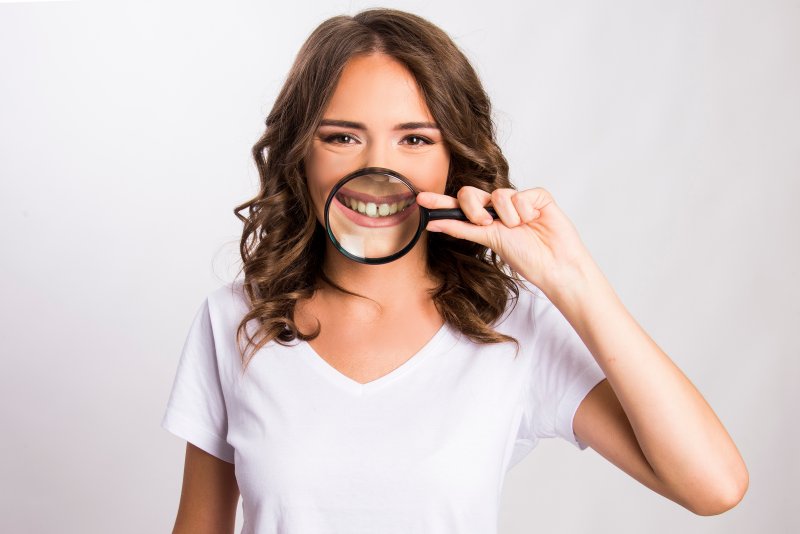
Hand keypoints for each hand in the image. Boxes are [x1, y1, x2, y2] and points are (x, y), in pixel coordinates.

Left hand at [416, 186, 596, 293]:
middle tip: (485, 223)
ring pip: (499, 194)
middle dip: (474, 207)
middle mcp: (500, 208)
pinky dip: (525, 210)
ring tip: (519, 227)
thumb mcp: (490, 240)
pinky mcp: (538, 197)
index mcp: (486, 219)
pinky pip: (521, 194)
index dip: (441, 201)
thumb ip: (462, 228)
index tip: (420, 199)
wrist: (555, 265)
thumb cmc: (527, 258)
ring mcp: (519, 201)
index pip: (459, 206)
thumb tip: (432, 223)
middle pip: (473, 192)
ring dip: (507, 215)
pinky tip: (534, 219)